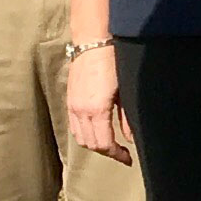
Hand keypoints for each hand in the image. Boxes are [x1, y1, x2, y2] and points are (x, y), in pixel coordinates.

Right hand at [64, 41, 130, 160]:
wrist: (93, 41)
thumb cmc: (113, 62)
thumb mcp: (125, 91)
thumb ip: (127, 118)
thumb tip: (131, 139)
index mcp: (96, 110)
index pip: (104, 144)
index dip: (117, 155)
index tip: (128, 158)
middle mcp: (80, 110)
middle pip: (90, 144)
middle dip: (106, 152)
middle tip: (121, 153)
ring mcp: (72, 105)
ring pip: (80, 137)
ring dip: (94, 144)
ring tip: (110, 144)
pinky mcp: (69, 99)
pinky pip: (74, 125)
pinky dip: (84, 133)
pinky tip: (97, 130)